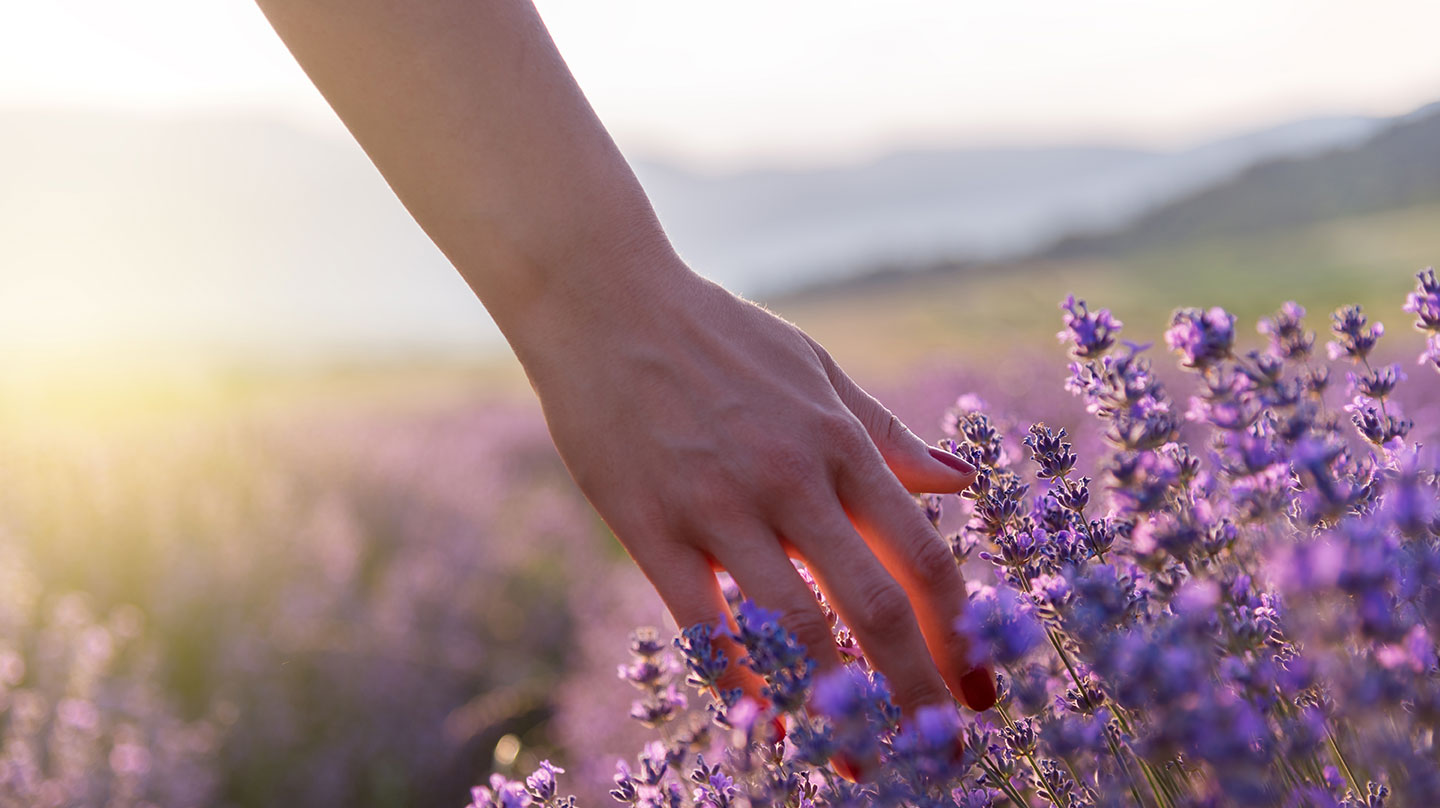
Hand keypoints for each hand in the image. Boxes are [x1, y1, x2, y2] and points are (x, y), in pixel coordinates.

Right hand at [512, 257, 996, 713]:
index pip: (924, 558)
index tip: (982, 694)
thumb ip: (887, 433)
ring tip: (860, 764)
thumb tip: (962, 484)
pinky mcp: (651, 525)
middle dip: (919, 694)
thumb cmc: (718, 336)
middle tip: (942, 759)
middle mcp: (794, 479)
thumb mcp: (817, 369)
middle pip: (878, 607)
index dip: (963, 636)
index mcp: (841, 443)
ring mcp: (721, 505)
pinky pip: (703, 623)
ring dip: (836, 706)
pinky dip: (738, 681)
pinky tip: (764, 726)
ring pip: (797, 626)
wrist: (607, 300)